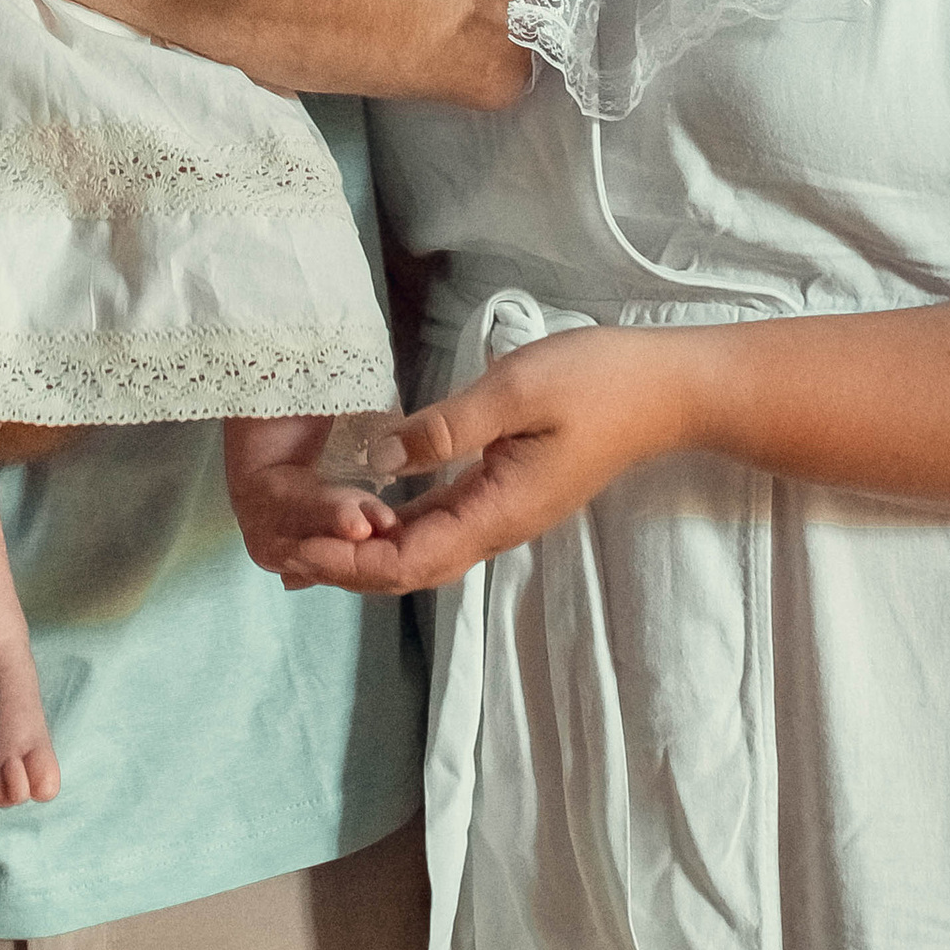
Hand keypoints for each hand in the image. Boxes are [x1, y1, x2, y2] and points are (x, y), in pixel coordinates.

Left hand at [252, 327, 720, 597]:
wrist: (665, 391)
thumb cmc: (597, 382)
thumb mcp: (517, 390)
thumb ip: (448, 427)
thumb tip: (381, 459)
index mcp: (499, 511)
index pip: (410, 561)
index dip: (351, 564)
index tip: (299, 553)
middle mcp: (498, 525)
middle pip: (412, 567)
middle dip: (347, 567)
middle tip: (284, 557)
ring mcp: (505, 511)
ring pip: (426, 549)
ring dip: (368, 552)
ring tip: (311, 541)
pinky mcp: (508, 491)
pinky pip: (444, 523)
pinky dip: (399, 527)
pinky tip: (371, 512)